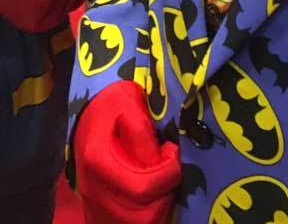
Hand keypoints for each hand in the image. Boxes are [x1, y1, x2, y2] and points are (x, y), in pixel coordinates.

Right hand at [74, 82, 180, 223]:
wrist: (89, 113)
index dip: (167, 172)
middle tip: (168, 168)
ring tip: (162, 179)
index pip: (142, 188)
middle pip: (144, 216)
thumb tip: (162, 159)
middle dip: (166, 193)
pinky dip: (147, 213)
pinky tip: (152, 191)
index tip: (171, 150)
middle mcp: (93, 191)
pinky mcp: (99, 212)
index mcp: (98, 160)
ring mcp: (95, 205)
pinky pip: (129, 223)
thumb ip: (143, 133)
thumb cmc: (112, 104)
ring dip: (159, 205)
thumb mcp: (129, 103)